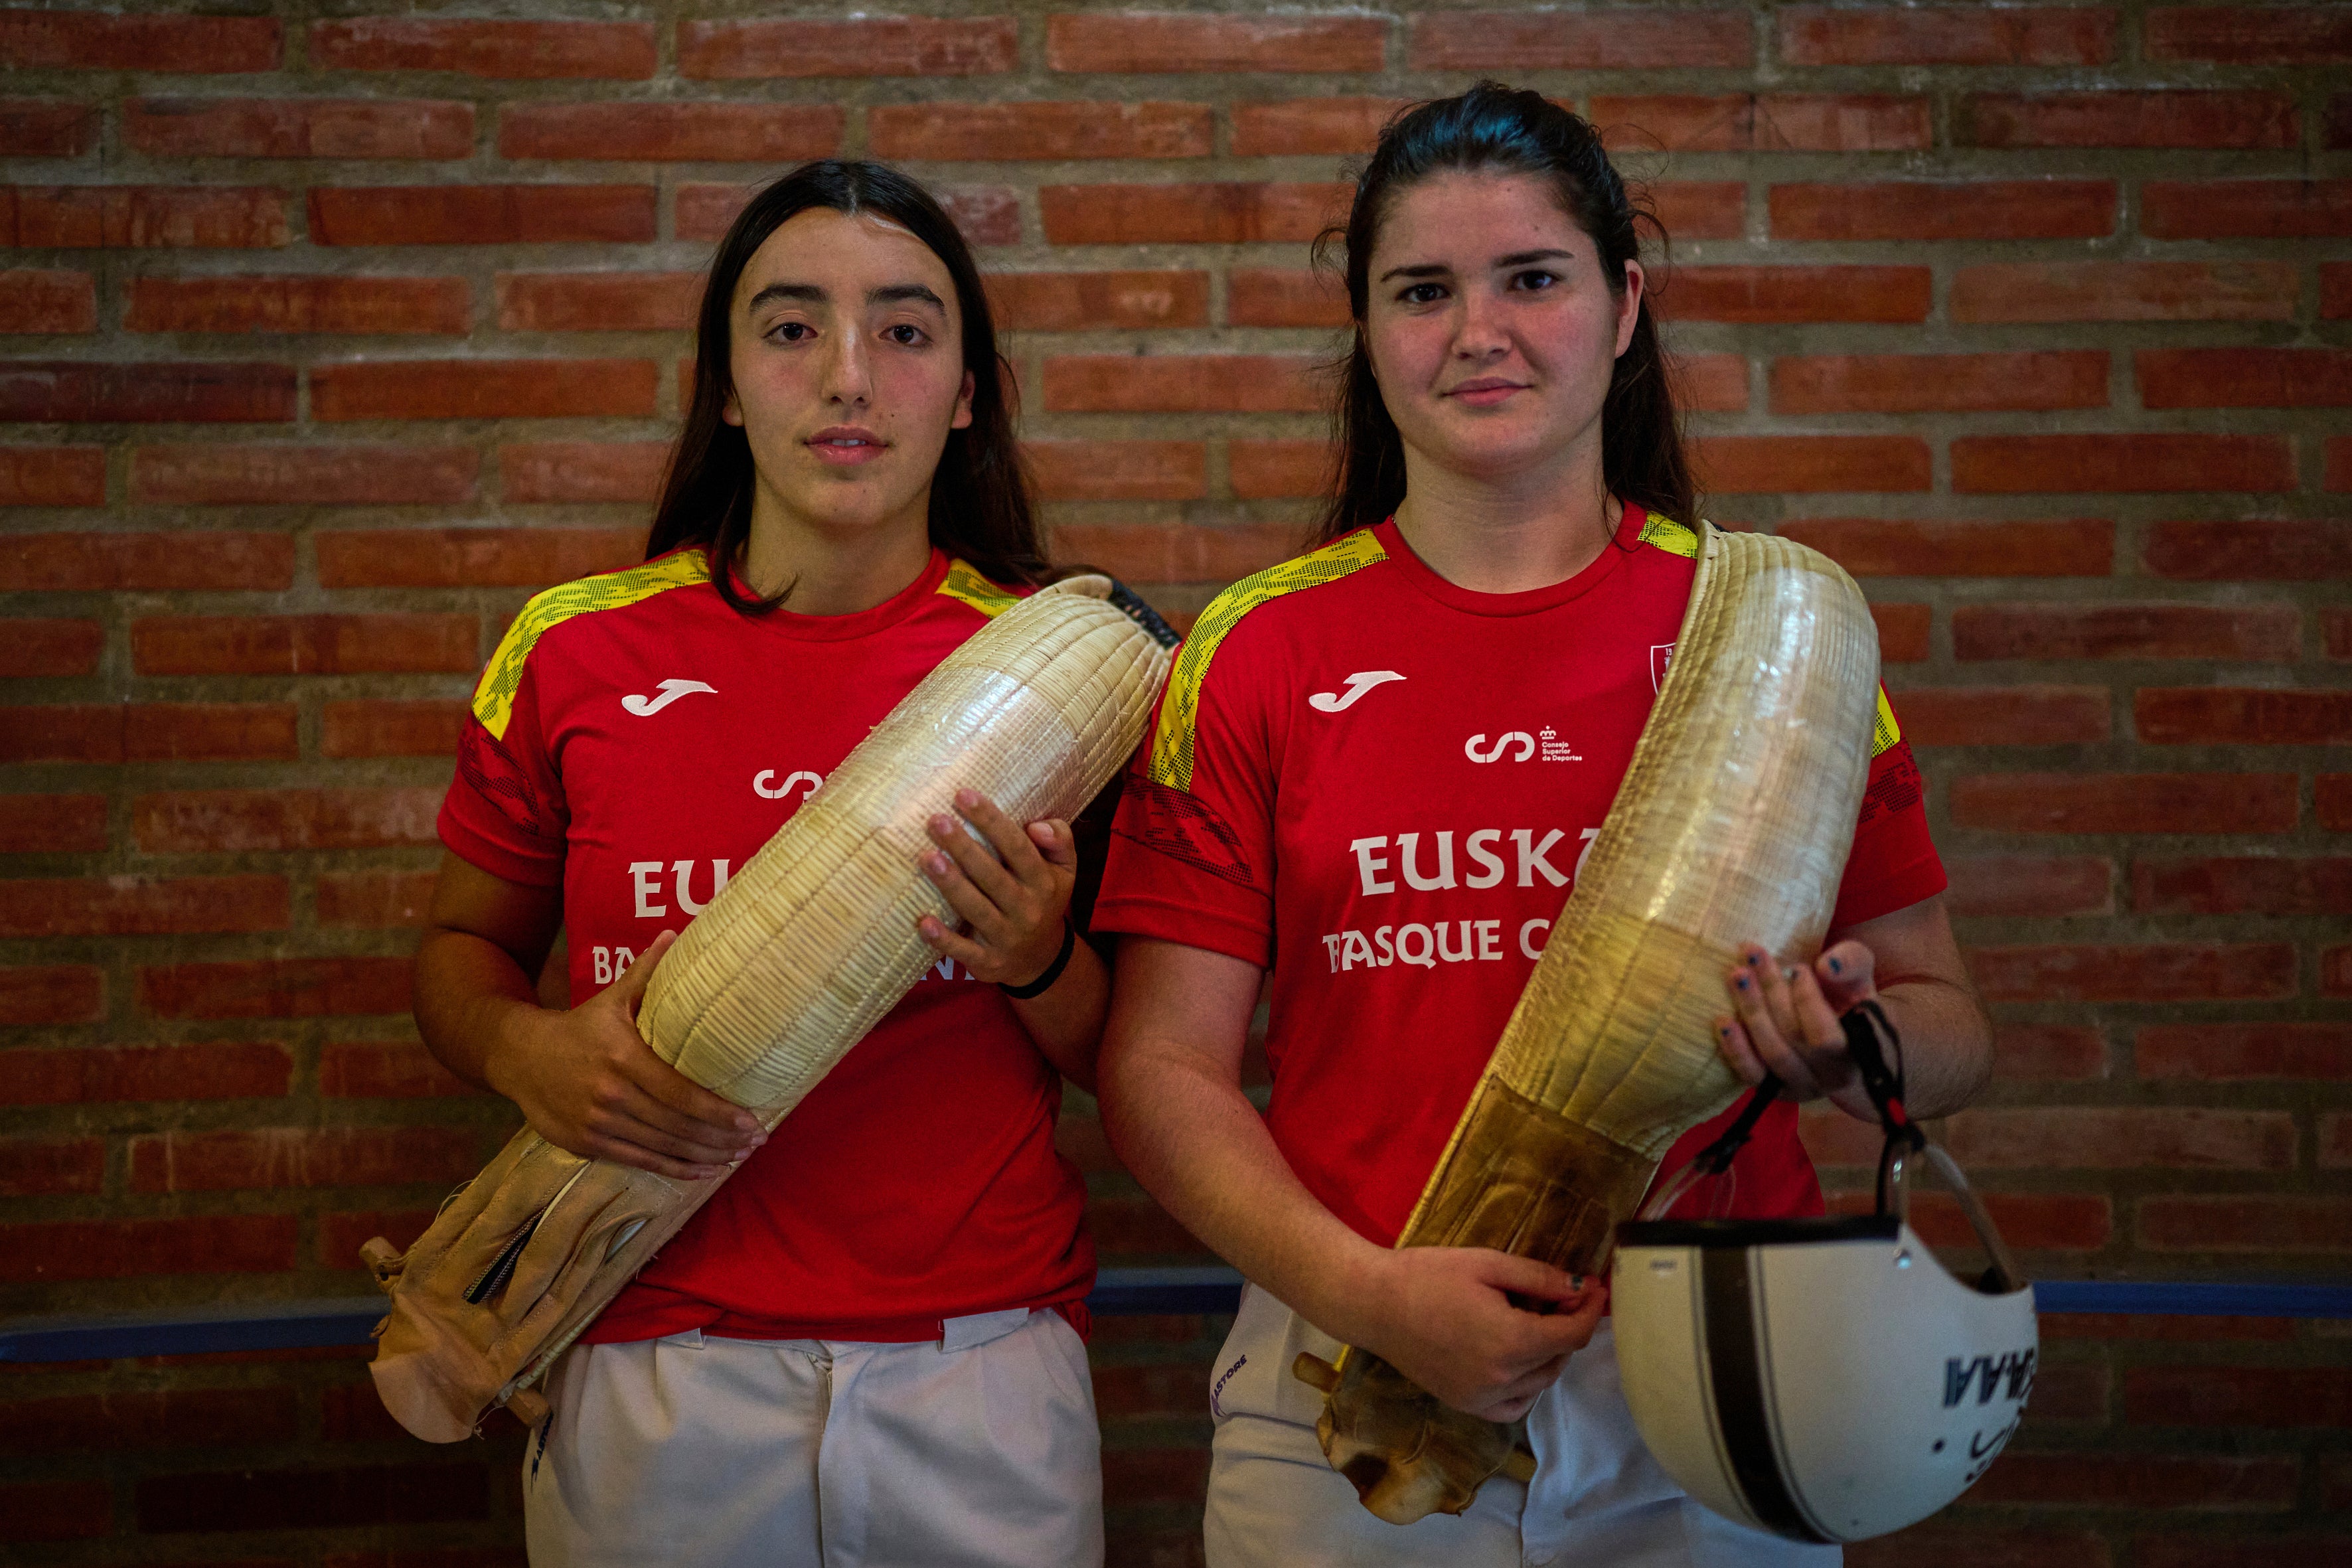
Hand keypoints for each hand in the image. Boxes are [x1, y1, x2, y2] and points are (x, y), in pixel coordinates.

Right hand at [484, 930, 763, 1179]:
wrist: (519, 1056)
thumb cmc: (579, 1026)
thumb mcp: (611, 997)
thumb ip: (646, 971)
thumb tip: (676, 933)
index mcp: (622, 1057)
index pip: (680, 1093)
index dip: (718, 1113)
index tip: (751, 1120)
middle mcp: (610, 1095)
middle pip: (676, 1125)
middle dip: (721, 1138)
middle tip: (756, 1141)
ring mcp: (597, 1124)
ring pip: (661, 1147)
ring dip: (705, 1156)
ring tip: (738, 1156)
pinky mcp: (588, 1145)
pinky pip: (639, 1162)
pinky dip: (674, 1169)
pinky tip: (703, 1169)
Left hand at [915, 788, 1076, 989]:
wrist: (1042, 958)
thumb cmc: (1044, 898)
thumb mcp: (1065, 869)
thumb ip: (1060, 839)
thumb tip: (1036, 826)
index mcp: (1043, 881)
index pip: (1017, 847)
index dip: (991, 821)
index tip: (963, 795)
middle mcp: (1027, 909)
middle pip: (992, 876)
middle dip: (964, 847)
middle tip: (936, 821)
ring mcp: (1007, 938)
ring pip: (976, 909)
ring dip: (951, 884)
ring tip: (927, 857)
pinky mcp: (988, 962)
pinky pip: (964, 951)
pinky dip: (943, 940)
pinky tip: (923, 922)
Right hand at [1353, 1247, 1607, 1421]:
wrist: (1373, 1304)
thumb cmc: (1428, 1274)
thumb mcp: (1488, 1264)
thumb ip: (1540, 1278)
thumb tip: (1582, 1289)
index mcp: (1512, 1341)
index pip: (1574, 1333)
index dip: (1590, 1309)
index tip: (1594, 1288)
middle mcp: (1503, 1379)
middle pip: (1560, 1357)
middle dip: (1569, 1326)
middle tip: (1559, 1295)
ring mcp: (1483, 1398)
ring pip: (1541, 1383)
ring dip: (1549, 1353)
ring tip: (1533, 1320)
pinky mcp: (1466, 1405)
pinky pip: (1514, 1405)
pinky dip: (1526, 1386)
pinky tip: (1516, 1360)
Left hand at [1715, 938, 1881, 1123]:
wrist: (1842, 1040)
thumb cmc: (1850, 1001)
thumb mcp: (1860, 977)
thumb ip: (1853, 963)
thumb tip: (1827, 965)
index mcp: (1861, 1051)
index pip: (1828, 1035)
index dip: (1809, 1001)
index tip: (1796, 968)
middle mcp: (1831, 1076)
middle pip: (1795, 1038)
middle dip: (1772, 993)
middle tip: (1752, 957)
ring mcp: (1801, 1086)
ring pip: (1772, 1053)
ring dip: (1751, 1012)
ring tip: (1736, 977)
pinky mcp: (1774, 1089)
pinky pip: (1752, 1075)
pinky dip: (1736, 1049)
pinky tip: (1722, 1022)